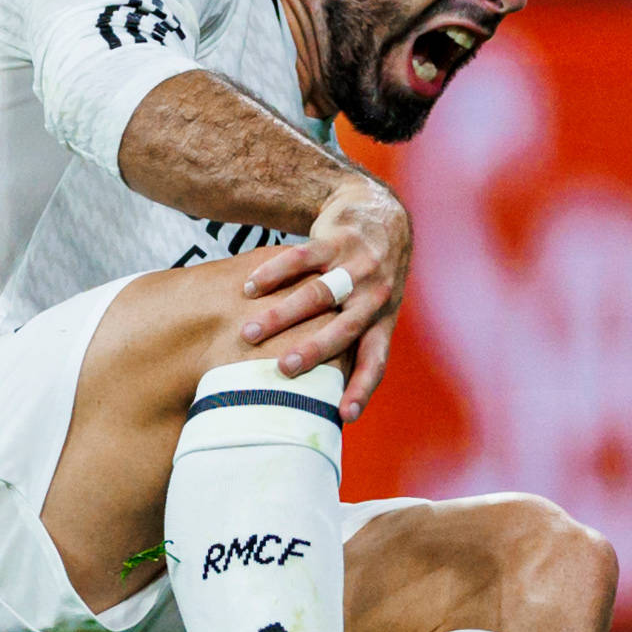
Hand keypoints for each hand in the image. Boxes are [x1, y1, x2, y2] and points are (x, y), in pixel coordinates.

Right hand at [236, 176, 410, 421]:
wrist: (380, 216)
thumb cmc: (370, 279)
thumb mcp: (377, 310)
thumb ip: (356, 343)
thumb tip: (326, 397)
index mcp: (383, 319)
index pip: (376, 360)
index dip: (362, 388)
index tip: (344, 415)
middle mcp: (374, 295)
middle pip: (344, 328)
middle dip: (313, 350)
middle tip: (283, 369)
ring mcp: (356, 266)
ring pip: (317, 294)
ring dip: (281, 316)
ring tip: (248, 334)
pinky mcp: (334, 240)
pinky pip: (300, 259)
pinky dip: (272, 274)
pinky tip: (249, 288)